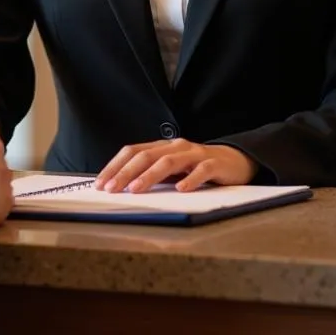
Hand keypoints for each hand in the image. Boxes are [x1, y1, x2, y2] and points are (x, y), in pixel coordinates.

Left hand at [95, 139, 254, 192]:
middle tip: (112, 189)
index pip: (133, 151)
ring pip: (168, 162)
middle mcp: (175, 146)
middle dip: (126, 172)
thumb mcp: (171, 170)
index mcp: (162, 146)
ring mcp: (194, 154)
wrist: (234, 161)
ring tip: (136, 189)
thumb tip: (122, 188)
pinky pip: (201, 170)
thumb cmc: (197, 168)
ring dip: (149, 176)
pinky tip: (181, 189)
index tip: (101, 183)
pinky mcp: (213, 164)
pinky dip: (190, 179)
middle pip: (146, 156)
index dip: (115, 166)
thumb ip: (152, 175)